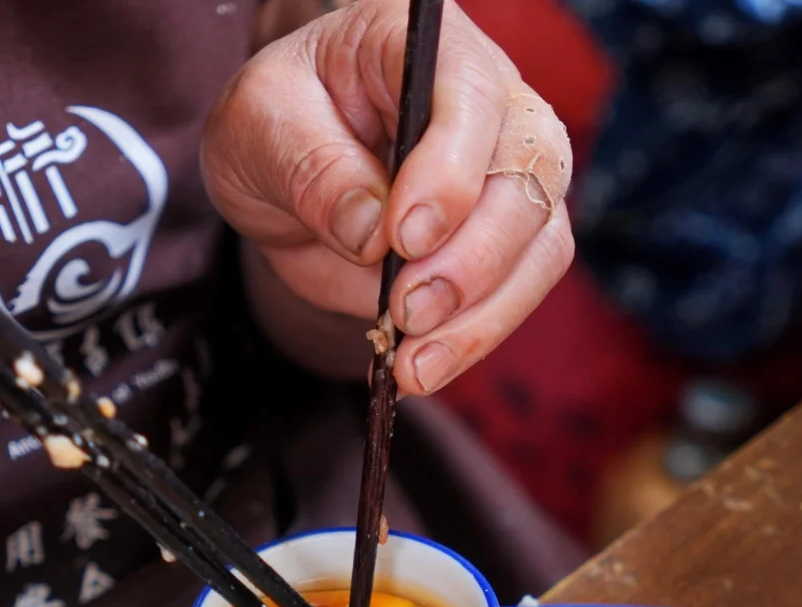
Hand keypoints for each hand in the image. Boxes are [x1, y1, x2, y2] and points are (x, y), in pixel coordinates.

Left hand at [203, 0, 573, 396]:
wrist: (288, 178)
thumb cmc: (277, 128)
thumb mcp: (259, 129)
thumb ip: (312, 168)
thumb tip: (371, 230)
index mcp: (423, 44)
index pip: (470, 94)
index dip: (450, 170)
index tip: (404, 238)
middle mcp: (491, 102)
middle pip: (529, 176)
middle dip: (471, 259)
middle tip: (406, 312)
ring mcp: (512, 174)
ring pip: (541, 244)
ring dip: (482, 316)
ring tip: (413, 363)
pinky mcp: (511, 243)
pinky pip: (520, 294)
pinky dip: (475, 340)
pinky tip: (421, 367)